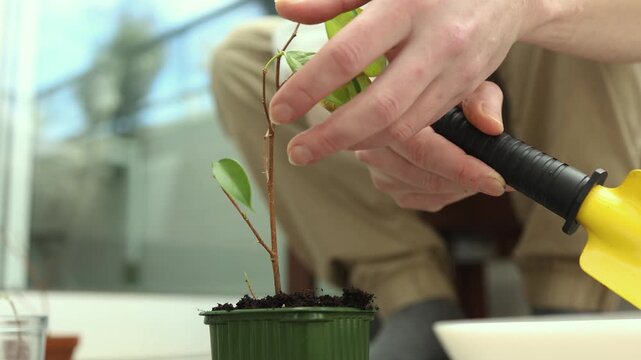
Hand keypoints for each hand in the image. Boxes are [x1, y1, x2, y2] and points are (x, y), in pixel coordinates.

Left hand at [270, 0, 544, 165]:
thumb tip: (286, 8)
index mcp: (406, 5)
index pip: (347, 56)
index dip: (309, 87)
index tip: (280, 109)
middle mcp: (434, 43)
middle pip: (379, 107)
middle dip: (333, 137)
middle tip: (297, 152)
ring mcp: (455, 71)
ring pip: (402, 125)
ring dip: (358, 143)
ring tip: (321, 147)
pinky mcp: (465, 89)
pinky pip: (421, 124)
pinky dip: (386, 137)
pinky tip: (359, 137)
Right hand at [355, 81, 505, 211]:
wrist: (416, 99)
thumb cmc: (442, 90)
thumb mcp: (466, 84)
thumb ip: (481, 101)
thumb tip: (492, 127)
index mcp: (387, 115)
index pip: (424, 151)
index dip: (462, 169)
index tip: (497, 180)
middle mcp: (372, 145)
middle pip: (425, 177)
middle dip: (467, 182)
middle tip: (502, 180)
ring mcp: (376, 169)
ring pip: (425, 191)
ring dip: (459, 187)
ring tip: (484, 173)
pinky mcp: (385, 184)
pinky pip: (422, 200)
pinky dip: (447, 193)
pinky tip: (461, 179)